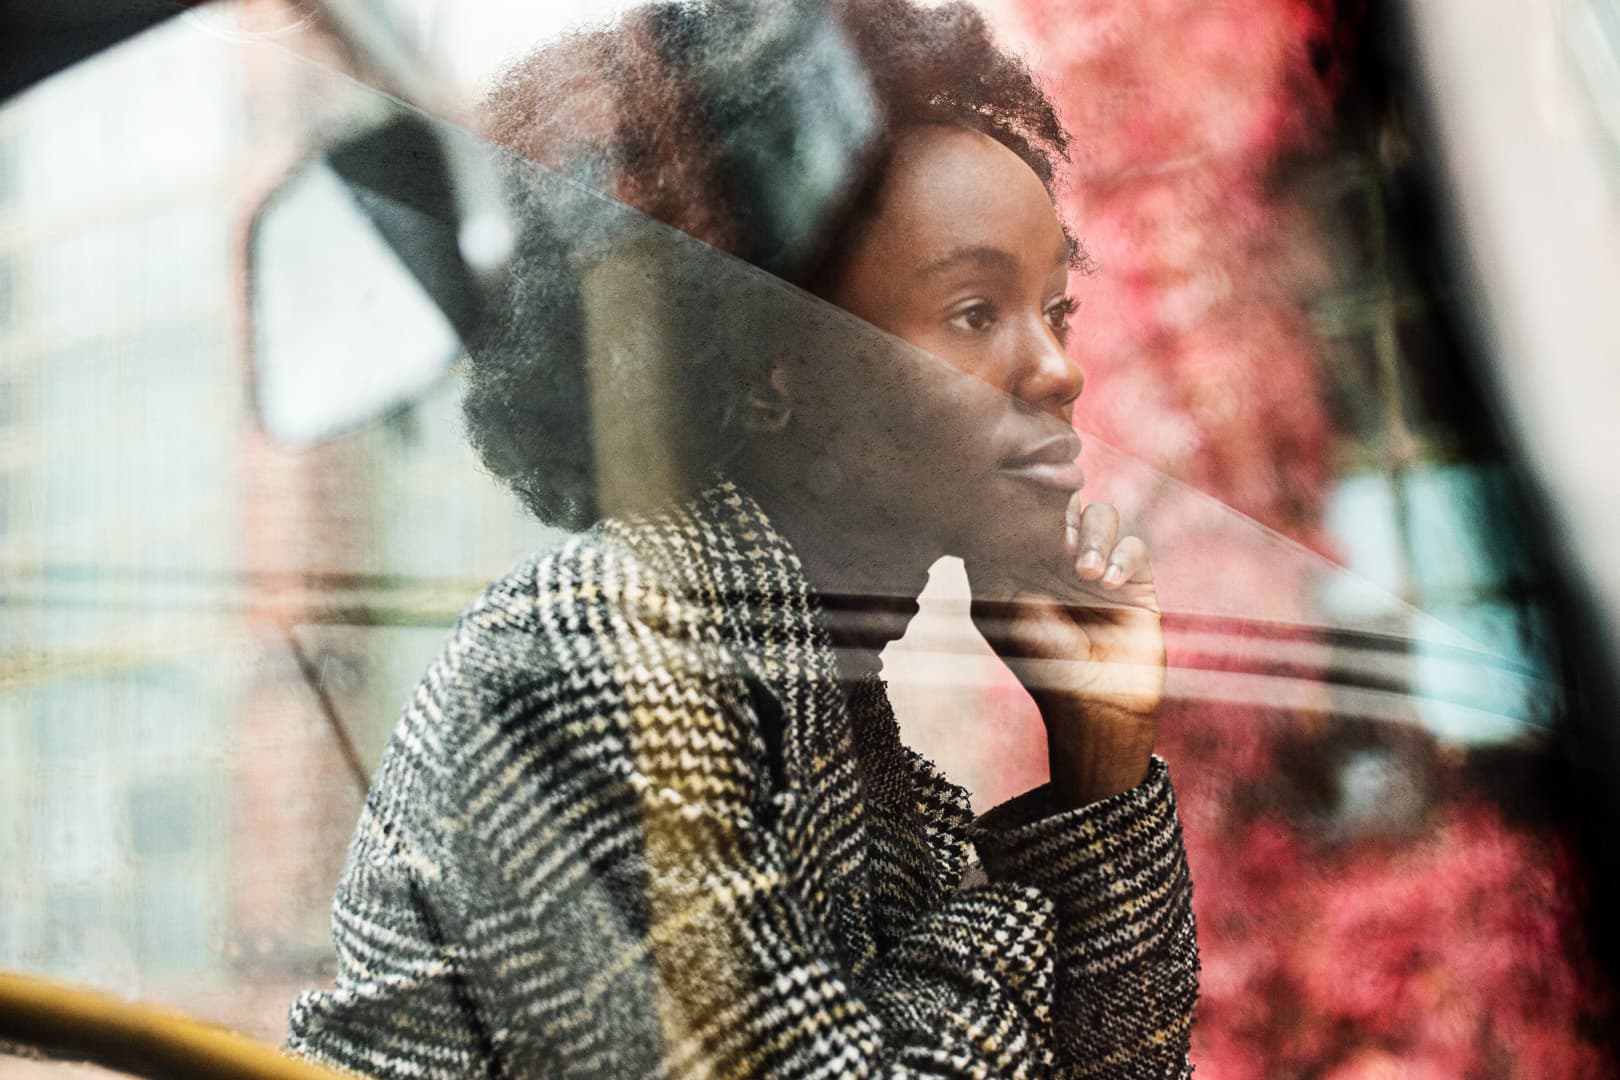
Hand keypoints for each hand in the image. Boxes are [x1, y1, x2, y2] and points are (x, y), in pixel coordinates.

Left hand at [966, 495, 1165, 807]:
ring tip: (1086, 573)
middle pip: (1067, 500)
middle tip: (1060, 545)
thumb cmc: (1038, 661)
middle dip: (1063, 510)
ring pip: (1102, 513)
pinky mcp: (1134, 581)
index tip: (1023, 525)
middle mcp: (1062, 559)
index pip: (1027, 509)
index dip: (1027, 504)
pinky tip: (1106, 585)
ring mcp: (1099, 568)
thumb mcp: (999, 608)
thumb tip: (983, 513)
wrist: (1094, 705)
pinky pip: (1133, 545)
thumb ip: (989, 559)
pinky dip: (1121, 556)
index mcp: (1026, 561)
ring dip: (1094, 533)